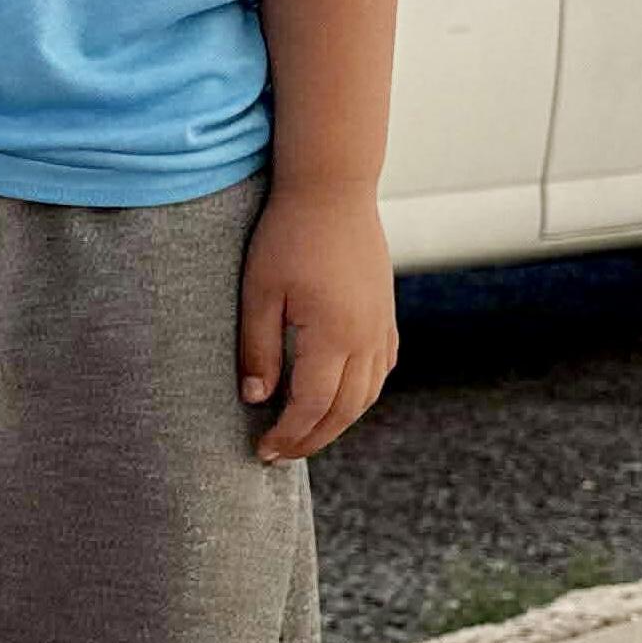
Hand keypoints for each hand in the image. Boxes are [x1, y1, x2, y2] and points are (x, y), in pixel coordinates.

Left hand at [239, 182, 397, 463]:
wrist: (333, 189)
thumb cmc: (287, 235)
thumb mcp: (259, 292)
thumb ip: (258, 349)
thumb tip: (256, 398)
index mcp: (334, 336)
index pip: (311, 406)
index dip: (288, 434)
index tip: (263, 451)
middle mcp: (366, 338)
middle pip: (344, 410)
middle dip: (312, 438)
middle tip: (280, 453)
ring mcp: (381, 327)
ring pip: (367, 394)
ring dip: (337, 421)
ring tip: (304, 432)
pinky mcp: (385, 314)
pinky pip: (380, 369)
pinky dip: (360, 394)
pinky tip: (339, 397)